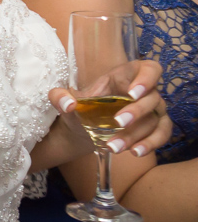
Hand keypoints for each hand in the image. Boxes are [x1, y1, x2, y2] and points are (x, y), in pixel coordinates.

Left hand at [48, 59, 170, 158]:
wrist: (82, 130)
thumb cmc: (80, 108)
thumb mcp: (65, 100)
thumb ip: (59, 97)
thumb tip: (68, 104)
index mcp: (125, 76)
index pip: (149, 69)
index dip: (146, 78)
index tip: (132, 92)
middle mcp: (144, 91)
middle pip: (152, 98)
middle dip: (136, 111)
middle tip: (118, 123)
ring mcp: (152, 110)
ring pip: (155, 120)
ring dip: (137, 134)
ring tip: (115, 147)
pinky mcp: (155, 127)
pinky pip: (162, 134)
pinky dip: (151, 144)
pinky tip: (135, 152)